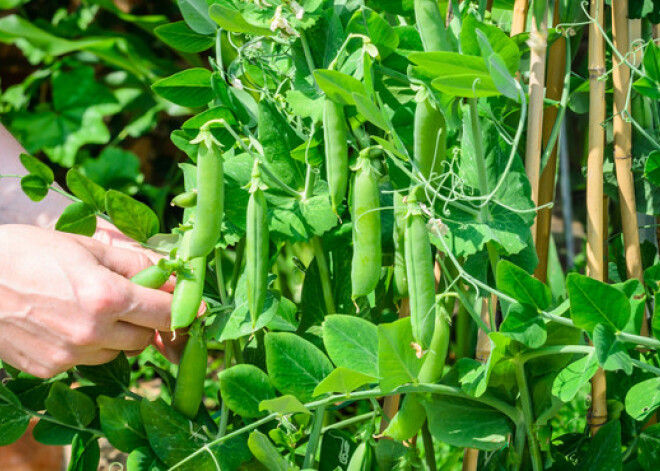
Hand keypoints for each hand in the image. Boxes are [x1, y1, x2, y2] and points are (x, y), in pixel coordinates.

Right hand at [0, 224, 172, 377]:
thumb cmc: (29, 252)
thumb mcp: (88, 247)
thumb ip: (135, 264)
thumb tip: (172, 275)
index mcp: (107, 297)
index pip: (164, 313)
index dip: (183, 309)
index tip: (195, 308)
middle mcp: (92, 333)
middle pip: (143, 338)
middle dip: (145, 321)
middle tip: (132, 301)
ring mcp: (69, 356)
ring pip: (116, 352)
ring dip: (116, 335)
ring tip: (89, 308)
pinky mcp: (48, 369)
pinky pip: (85, 360)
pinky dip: (86, 346)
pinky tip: (65, 323)